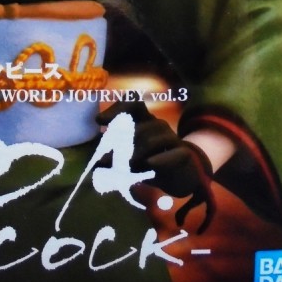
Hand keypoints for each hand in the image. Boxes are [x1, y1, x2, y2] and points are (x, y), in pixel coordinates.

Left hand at [97, 100, 215, 232]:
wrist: (182, 177)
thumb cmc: (152, 162)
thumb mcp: (132, 157)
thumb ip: (117, 155)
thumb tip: (97, 161)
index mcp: (144, 120)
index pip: (133, 104)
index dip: (117, 108)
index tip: (99, 121)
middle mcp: (158, 125)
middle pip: (138, 126)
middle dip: (119, 142)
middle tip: (104, 159)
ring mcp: (172, 138)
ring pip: (152, 140)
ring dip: (135, 154)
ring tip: (124, 167)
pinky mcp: (184, 154)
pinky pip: (173, 153)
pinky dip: (160, 159)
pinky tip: (149, 164)